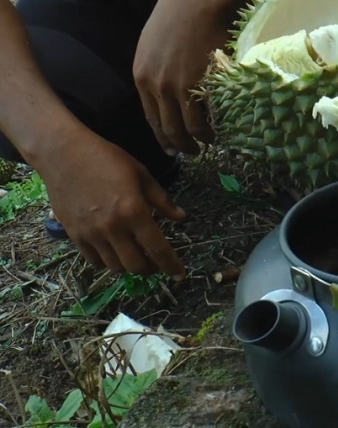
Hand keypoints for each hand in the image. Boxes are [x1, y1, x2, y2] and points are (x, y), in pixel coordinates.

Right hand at [41, 129, 186, 277]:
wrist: (62, 154)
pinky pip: (94, 261)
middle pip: (136, 265)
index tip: (180, 275)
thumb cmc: (107, 159)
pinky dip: (108, 261)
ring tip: (136, 256)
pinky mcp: (74, 235)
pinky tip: (115, 252)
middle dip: (151, 268)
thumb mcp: (142, 174)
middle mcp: (113, 228)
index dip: (171, 265)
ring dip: (130, 265)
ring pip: (115, 266)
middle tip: (157, 262)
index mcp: (134, 211)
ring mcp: (91, 234)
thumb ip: (162, 200)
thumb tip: (182, 218)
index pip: (158, 249)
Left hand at [133, 0, 228, 155]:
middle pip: (165, 128)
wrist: (197, 1)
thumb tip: (168, 91)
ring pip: (183, 129)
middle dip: (179, 145)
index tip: (171, 148)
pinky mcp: (195, 87)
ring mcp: (174, 88)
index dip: (162, 136)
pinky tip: (217, 133)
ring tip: (207, 144)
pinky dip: (208, 131)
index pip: (150, 117)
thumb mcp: (154, 45)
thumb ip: (157, 70)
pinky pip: (201, 119)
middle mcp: (154, 86)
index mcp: (141, 75)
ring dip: (196, 142)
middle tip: (191, 153)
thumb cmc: (180, 17)